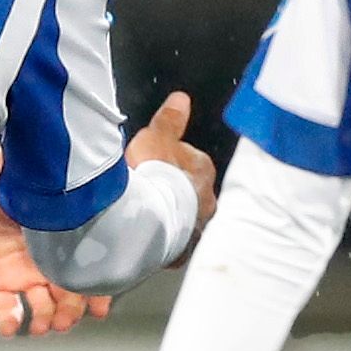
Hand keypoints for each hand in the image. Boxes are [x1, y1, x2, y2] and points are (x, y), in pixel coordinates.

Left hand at [0, 191, 109, 336]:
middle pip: (66, 297)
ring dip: (44, 321)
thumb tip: (110, 184)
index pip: (87, 274)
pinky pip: (6, 308)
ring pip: (41, 308)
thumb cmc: (12, 177)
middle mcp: (46, 260)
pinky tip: (12, 326)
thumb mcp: (51, 188)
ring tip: (42, 325)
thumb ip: (78, 194)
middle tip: (65, 320)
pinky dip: (9, 322)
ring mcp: (21, 271)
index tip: (99, 309)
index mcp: (65, 242)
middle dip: (69, 312)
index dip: (95, 294)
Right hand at [126, 90, 218, 243]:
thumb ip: (170, 119)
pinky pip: (175, 244)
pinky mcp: (183, 251)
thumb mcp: (155, 136)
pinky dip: (164, 240)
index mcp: (203, 170)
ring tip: (147, 216)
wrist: (143, 216)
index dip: (170, 161)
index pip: (192, 161)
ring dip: (170, 216)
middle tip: (149, 189)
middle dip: (175, 191)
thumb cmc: (151, 173)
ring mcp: (196, 227)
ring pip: (185, 218)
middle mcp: (207, 200)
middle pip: (191, 191)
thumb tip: (181, 100)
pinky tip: (148, 238)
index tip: (152, 164)